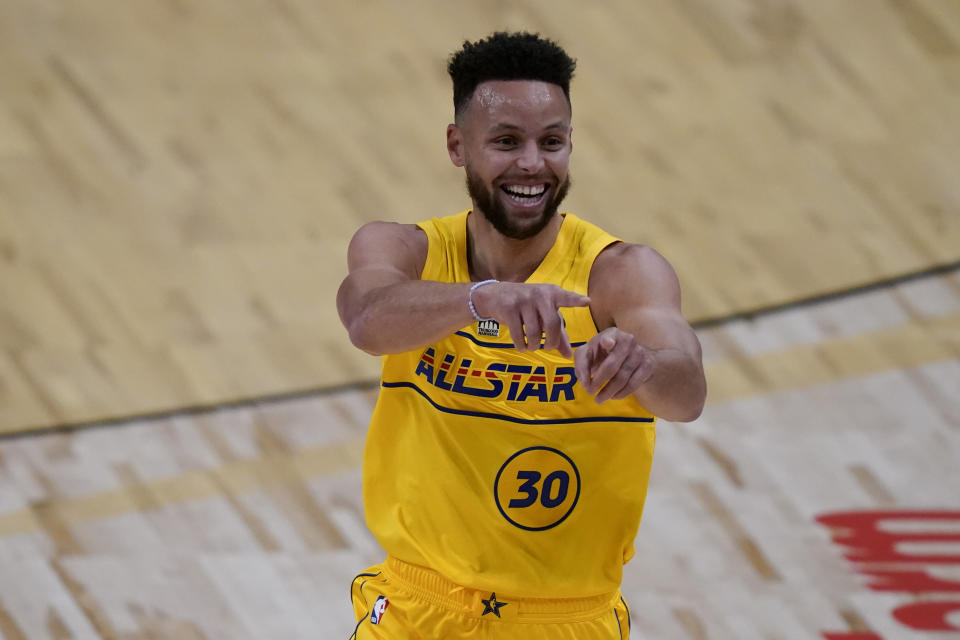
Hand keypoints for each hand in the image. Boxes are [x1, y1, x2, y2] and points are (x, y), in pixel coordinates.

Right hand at [472, 282, 589, 357]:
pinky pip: (518, 334)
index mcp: (552, 293)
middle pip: (552, 324)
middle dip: (551, 342)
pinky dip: (521, 345)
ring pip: (534, 332)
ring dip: (533, 345)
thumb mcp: (543, 314)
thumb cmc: (527, 306)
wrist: (495, 295)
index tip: (587, 302)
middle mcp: (539, 294)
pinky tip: (521, 346)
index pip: (566, 297)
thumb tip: (569, 355)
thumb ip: (558, 333)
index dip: (576, 300)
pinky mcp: (509, 308)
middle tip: (547, 347)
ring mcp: (523, 300)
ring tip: (532, 346)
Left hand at [574, 327, 655, 402]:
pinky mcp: (647, 365)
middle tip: (589, 392)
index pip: (608, 339)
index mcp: (611, 333)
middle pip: (612, 365)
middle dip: (598, 381)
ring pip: (622, 377)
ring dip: (609, 391)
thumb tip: (585, 383)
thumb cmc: (603, 353)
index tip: (607, 343)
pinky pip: (634, 384)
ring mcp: (639, 352)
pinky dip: (621, 393)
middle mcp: (628, 340)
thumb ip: (582, 364)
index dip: (607, 341)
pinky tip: (613, 396)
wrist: (631, 353)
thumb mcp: (588, 353)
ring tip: (599, 399)